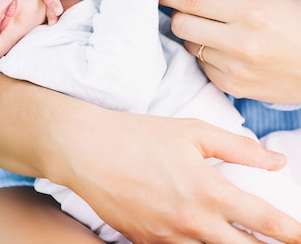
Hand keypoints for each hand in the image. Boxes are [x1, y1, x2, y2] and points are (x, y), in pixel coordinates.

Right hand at [48, 107, 300, 243]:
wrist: (86, 150)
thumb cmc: (137, 136)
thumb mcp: (191, 132)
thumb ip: (238, 148)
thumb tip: (276, 163)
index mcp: (208, 191)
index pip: (265, 222)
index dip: (293, 233)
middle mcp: (191, 221)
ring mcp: (166, 237)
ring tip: (236, 242)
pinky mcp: (144, 242)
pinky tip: (197, 238)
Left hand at [160, 0, 300, 103]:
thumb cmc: (295, 22)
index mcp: (250, 11)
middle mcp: (240, 42)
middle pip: (180, 24)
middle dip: (179, 12)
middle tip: (193, 7)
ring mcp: (234, 69)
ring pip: (187, 45)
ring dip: (194, 34)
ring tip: (219, 29)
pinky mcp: (231, 87)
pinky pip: (200, 65)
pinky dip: (205, 54)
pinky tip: (227, 50)